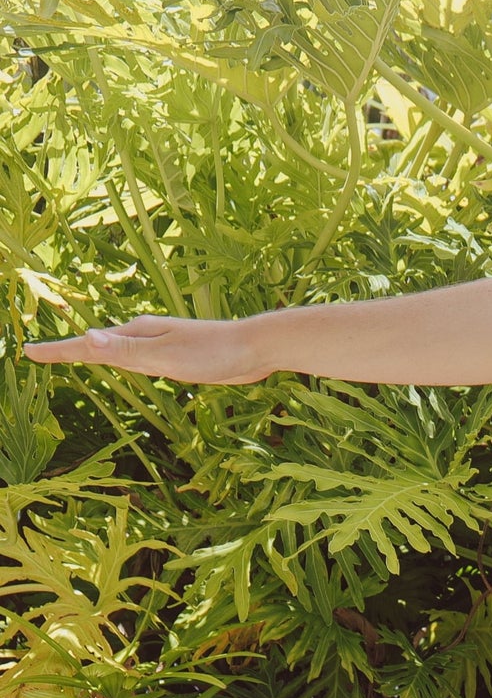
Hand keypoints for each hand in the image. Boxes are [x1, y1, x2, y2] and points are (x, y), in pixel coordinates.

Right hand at [22, 313, 268, 385]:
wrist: (254, 348)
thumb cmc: (213, 353)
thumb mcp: (167, 356)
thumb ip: (128, 351)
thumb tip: (88, 338)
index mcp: (137, 334)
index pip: (89, 346)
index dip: (59, 350)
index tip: (29, 353)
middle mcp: (145, 335)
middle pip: (98, 345)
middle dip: (68, 349)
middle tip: (39, 354)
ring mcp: (162, 344)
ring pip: (119, 351)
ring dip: (94, 353)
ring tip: (72, 355)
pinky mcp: (179, 355)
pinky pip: (141, 358)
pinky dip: (123, 359)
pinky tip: (129, 363)